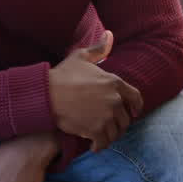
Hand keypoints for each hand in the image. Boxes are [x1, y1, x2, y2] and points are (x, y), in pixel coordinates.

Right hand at [49, 31, 144, 151]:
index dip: (135, 107)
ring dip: (109, 136)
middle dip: (119, 123)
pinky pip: (103, 143)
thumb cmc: (63, 75)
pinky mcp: (96, 130)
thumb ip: (99, 49)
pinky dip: (99, 146)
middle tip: (109, 126)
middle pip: (125, 119)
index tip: (133, 112)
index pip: (135, 98)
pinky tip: (94, 146)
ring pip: (115, 133)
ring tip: (101, 136)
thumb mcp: (81, 57)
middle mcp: (115, 100)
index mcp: (115, 82)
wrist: (47, 94)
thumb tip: (109, 34)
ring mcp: (106, 116)